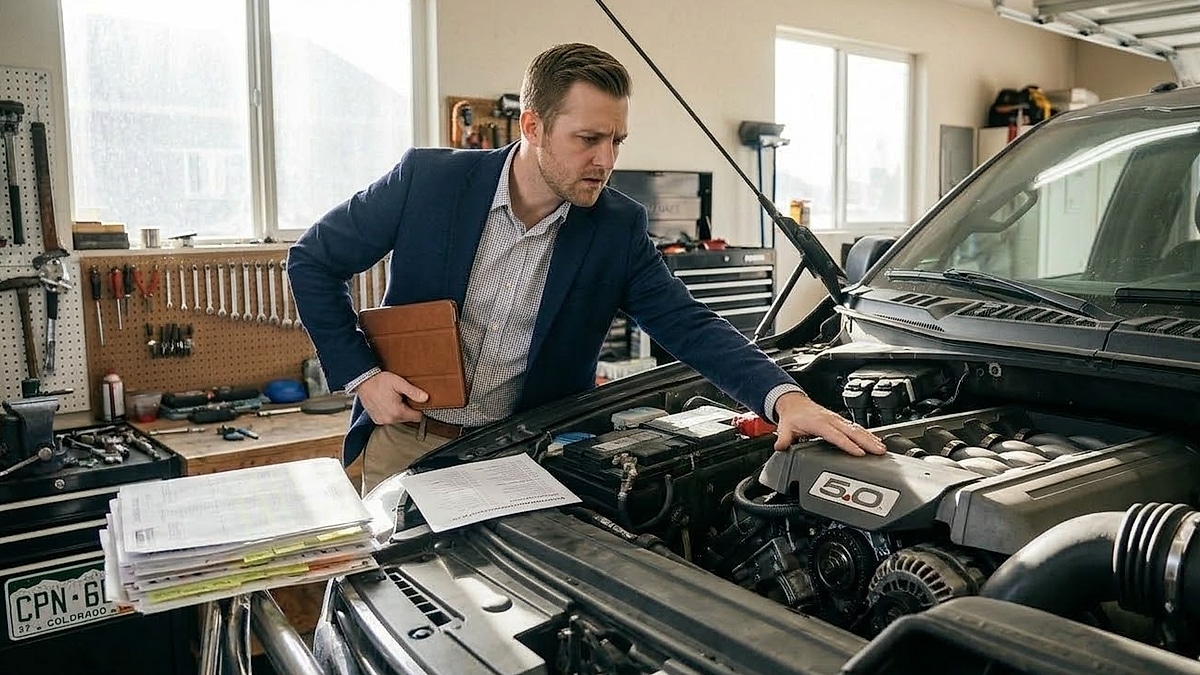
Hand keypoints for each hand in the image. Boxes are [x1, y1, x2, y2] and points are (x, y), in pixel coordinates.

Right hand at [355, 371, 427, 424]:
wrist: (363, 381)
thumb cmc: (380, 381)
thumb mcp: (399, 383)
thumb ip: (413, 391)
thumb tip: (426, 398)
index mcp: (397, 412)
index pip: (417, 417)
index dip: (418, 408)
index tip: (415, 400)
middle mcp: (389, 420)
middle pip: (408, 418)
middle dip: (408, 409)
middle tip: (402, 397)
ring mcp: (382, 421)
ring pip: (399, 419)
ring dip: (399, 411)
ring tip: (393, 399)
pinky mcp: (376, 420)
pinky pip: (389, 419)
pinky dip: (390, 413)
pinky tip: (387, 403)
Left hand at [772, 391, 886, 456]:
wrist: (794, 402)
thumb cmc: (792, 415)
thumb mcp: (785, 427)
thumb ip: (784, 439)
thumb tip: (780, 448)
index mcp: (818, 422)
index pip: (836, 435)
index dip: (848, 444)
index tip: (860, 453)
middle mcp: (831, 420)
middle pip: (852, 431)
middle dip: (867, 441)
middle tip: (880, 451)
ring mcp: (837, 419)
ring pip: (857, 429)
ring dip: (870, 438)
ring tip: (882, 449)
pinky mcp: (840, 420)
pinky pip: (856, 427)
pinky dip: (867, 434)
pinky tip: (875, 441)